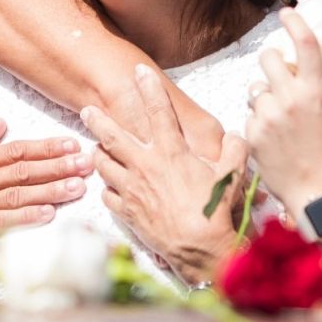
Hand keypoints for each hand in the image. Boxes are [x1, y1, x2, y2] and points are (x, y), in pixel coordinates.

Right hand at [0, 118, 89, 256]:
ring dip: (49, 191)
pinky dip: (25, 218)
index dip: (44, 148)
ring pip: (15, 196)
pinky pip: (0, 222)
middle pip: (19, 171)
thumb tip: (0, 123)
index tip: (71, 145)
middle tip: (85, 164)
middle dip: (56, 166)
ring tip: (76, 188)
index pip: (12, 151)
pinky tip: (48, 215)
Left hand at [82, 65, 248, 286]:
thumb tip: (235, 137)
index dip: (149, 88)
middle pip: (112, 136)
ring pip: (104, 164)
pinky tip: (110, 187)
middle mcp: (145, 166)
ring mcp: (132, 189)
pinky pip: (108, 196)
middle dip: (97, 120)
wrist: (199, 248)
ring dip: (99, 155)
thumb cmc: (215, 210)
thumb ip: (234, 149)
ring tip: (96, 149)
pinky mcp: (127, 211)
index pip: (158, 111)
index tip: (139, 72)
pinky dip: (107, 189)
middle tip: (86, 110)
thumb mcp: (232, 174)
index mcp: (170, 152)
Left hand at [245, 9, 321, 211]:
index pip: (303, 43)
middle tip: (283, 76)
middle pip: (268, 58)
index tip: (286, 13)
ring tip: (283, 117)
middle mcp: (289, 100)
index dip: (294, 22)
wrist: (321, 196)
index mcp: (316, 92)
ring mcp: (267, 118)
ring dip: (266, 94)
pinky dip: (261, 120)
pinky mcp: (252, 135)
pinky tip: (276, 137)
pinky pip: (251, 114)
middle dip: (274, 62)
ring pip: (256, 88)